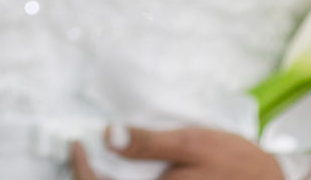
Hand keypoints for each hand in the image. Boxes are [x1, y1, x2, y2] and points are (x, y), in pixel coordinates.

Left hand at [71, 126, 281, 179]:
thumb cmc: (235, 162)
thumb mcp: (192, 142)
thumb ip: (149, 142)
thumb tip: (109, 136)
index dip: (81, 170)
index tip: (76, 144)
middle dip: (91, 177)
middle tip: (83, 152)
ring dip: (107, 179)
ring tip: (101, 159)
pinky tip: (125, 168)